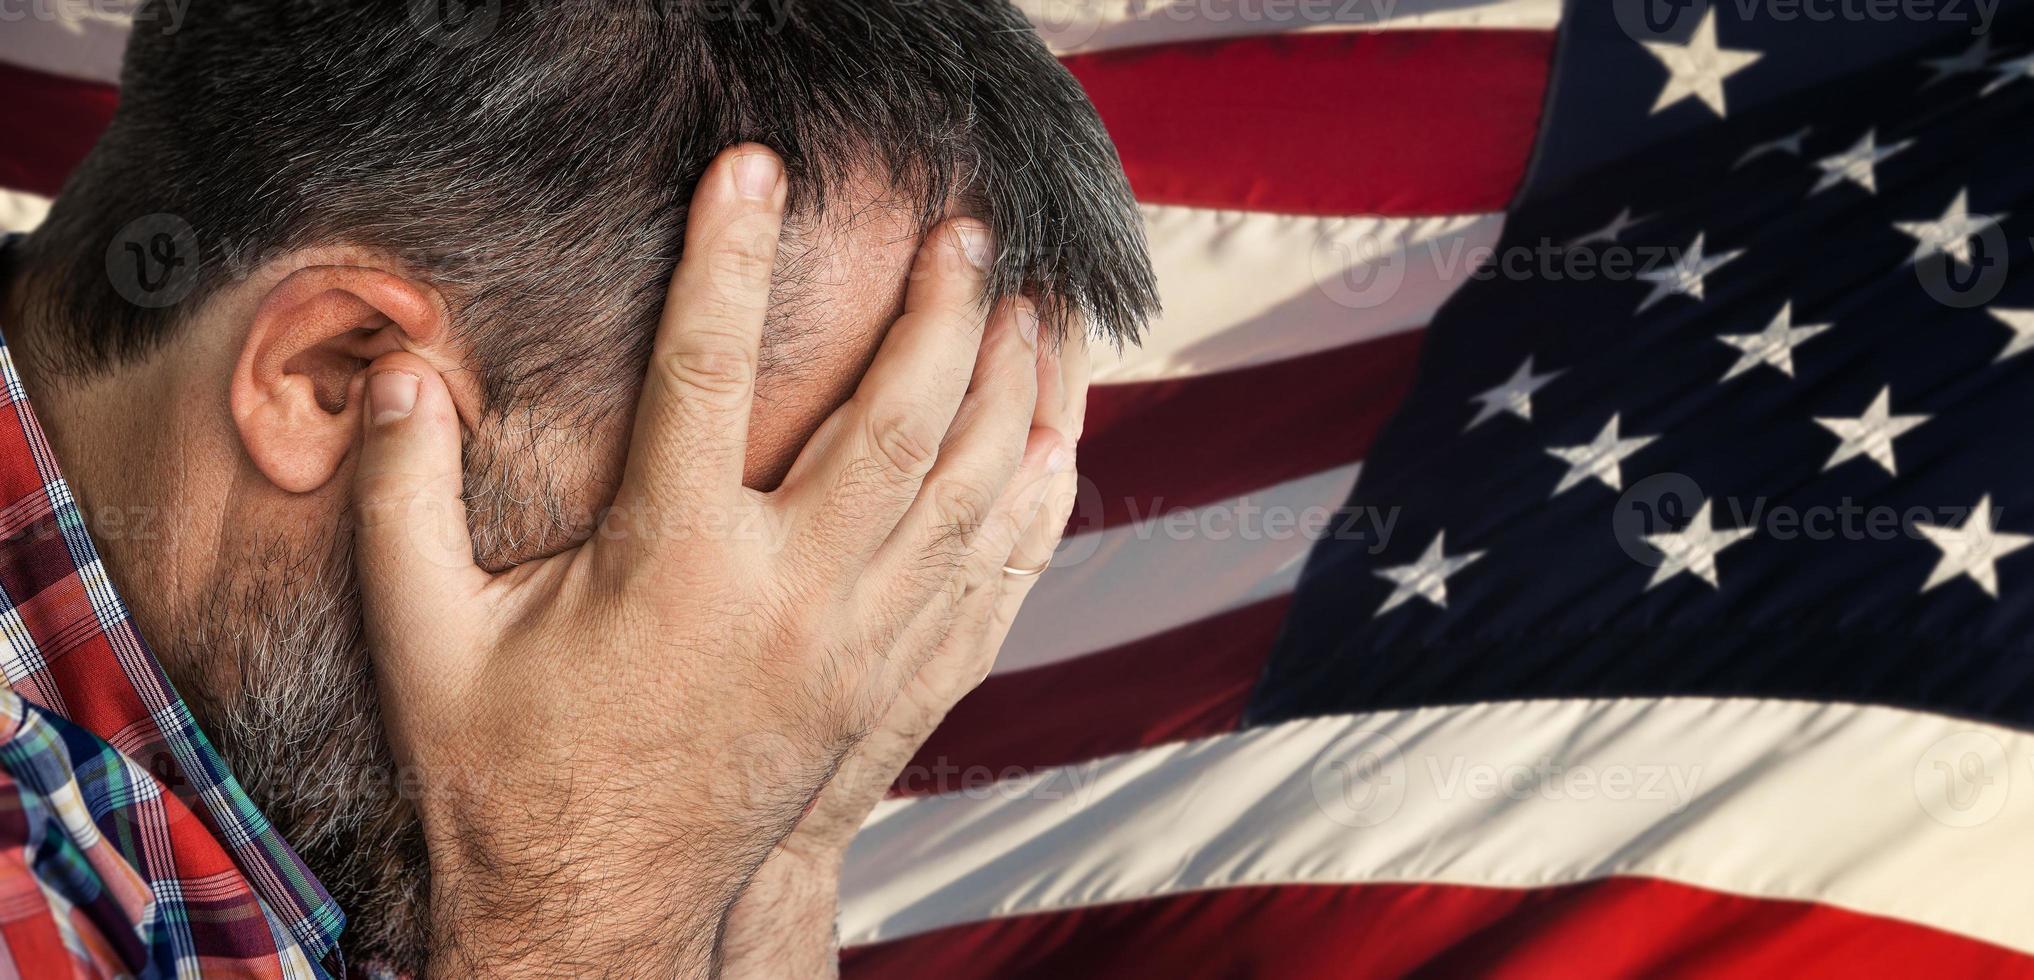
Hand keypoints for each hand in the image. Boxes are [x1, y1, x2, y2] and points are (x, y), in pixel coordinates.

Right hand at [350, 145, 1056, 975]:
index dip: (724, 259)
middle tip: (968, 230)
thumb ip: (407, 501)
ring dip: (1013, 387)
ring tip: (1036, 306)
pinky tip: (1059, 442)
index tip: (752, 170)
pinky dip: (1039, 503)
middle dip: (942, 309)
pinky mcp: (894, 692)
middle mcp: (790, 599)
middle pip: (897, 419)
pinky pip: (997, 582)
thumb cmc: (508, 778)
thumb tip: (404, 376)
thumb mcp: (428, 640)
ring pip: (971, 492)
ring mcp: (859, 649)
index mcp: (673, 566)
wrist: (598, 917)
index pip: (703, 371)